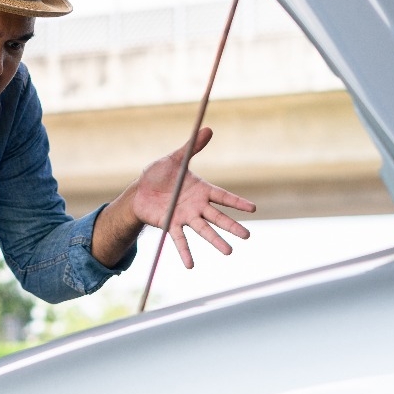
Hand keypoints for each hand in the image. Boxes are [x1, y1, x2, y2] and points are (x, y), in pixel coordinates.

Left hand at [133, 127, 256, 267]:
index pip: (223, 197)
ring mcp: (185, 217)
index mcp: (201, 189)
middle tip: (247, 236)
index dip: (237, 203)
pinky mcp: (171, 224)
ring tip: (229, 252)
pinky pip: (179, 240)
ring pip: (203, 230)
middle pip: (217, 217)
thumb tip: (208, 128)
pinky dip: (185, 252)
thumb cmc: (159, 174)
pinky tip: (191, 265)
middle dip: (232, 226)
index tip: (253, 209)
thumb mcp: (175, 159)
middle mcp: (196, 206)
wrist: (140, 190)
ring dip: (215, 241)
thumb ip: (192, 147)